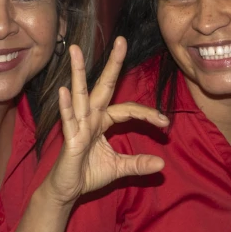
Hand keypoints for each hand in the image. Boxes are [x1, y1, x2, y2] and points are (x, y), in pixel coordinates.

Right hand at [42, 36, 168, 205]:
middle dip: (112, 64)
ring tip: (76, 50)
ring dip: (78, 72)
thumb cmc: (87, 174)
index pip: (127, 109)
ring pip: (80, 95)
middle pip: (103, 87)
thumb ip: (138, 164)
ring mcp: (77, 126)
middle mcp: (90, 118)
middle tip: (121, 40)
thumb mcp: (118, 168)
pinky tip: (65, 91)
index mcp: (102, 121)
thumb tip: (161, 164)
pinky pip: (68, 120)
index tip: (165, 122)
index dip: (147, 113)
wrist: (66, 191)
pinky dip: (66, 106)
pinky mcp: (69, 139)